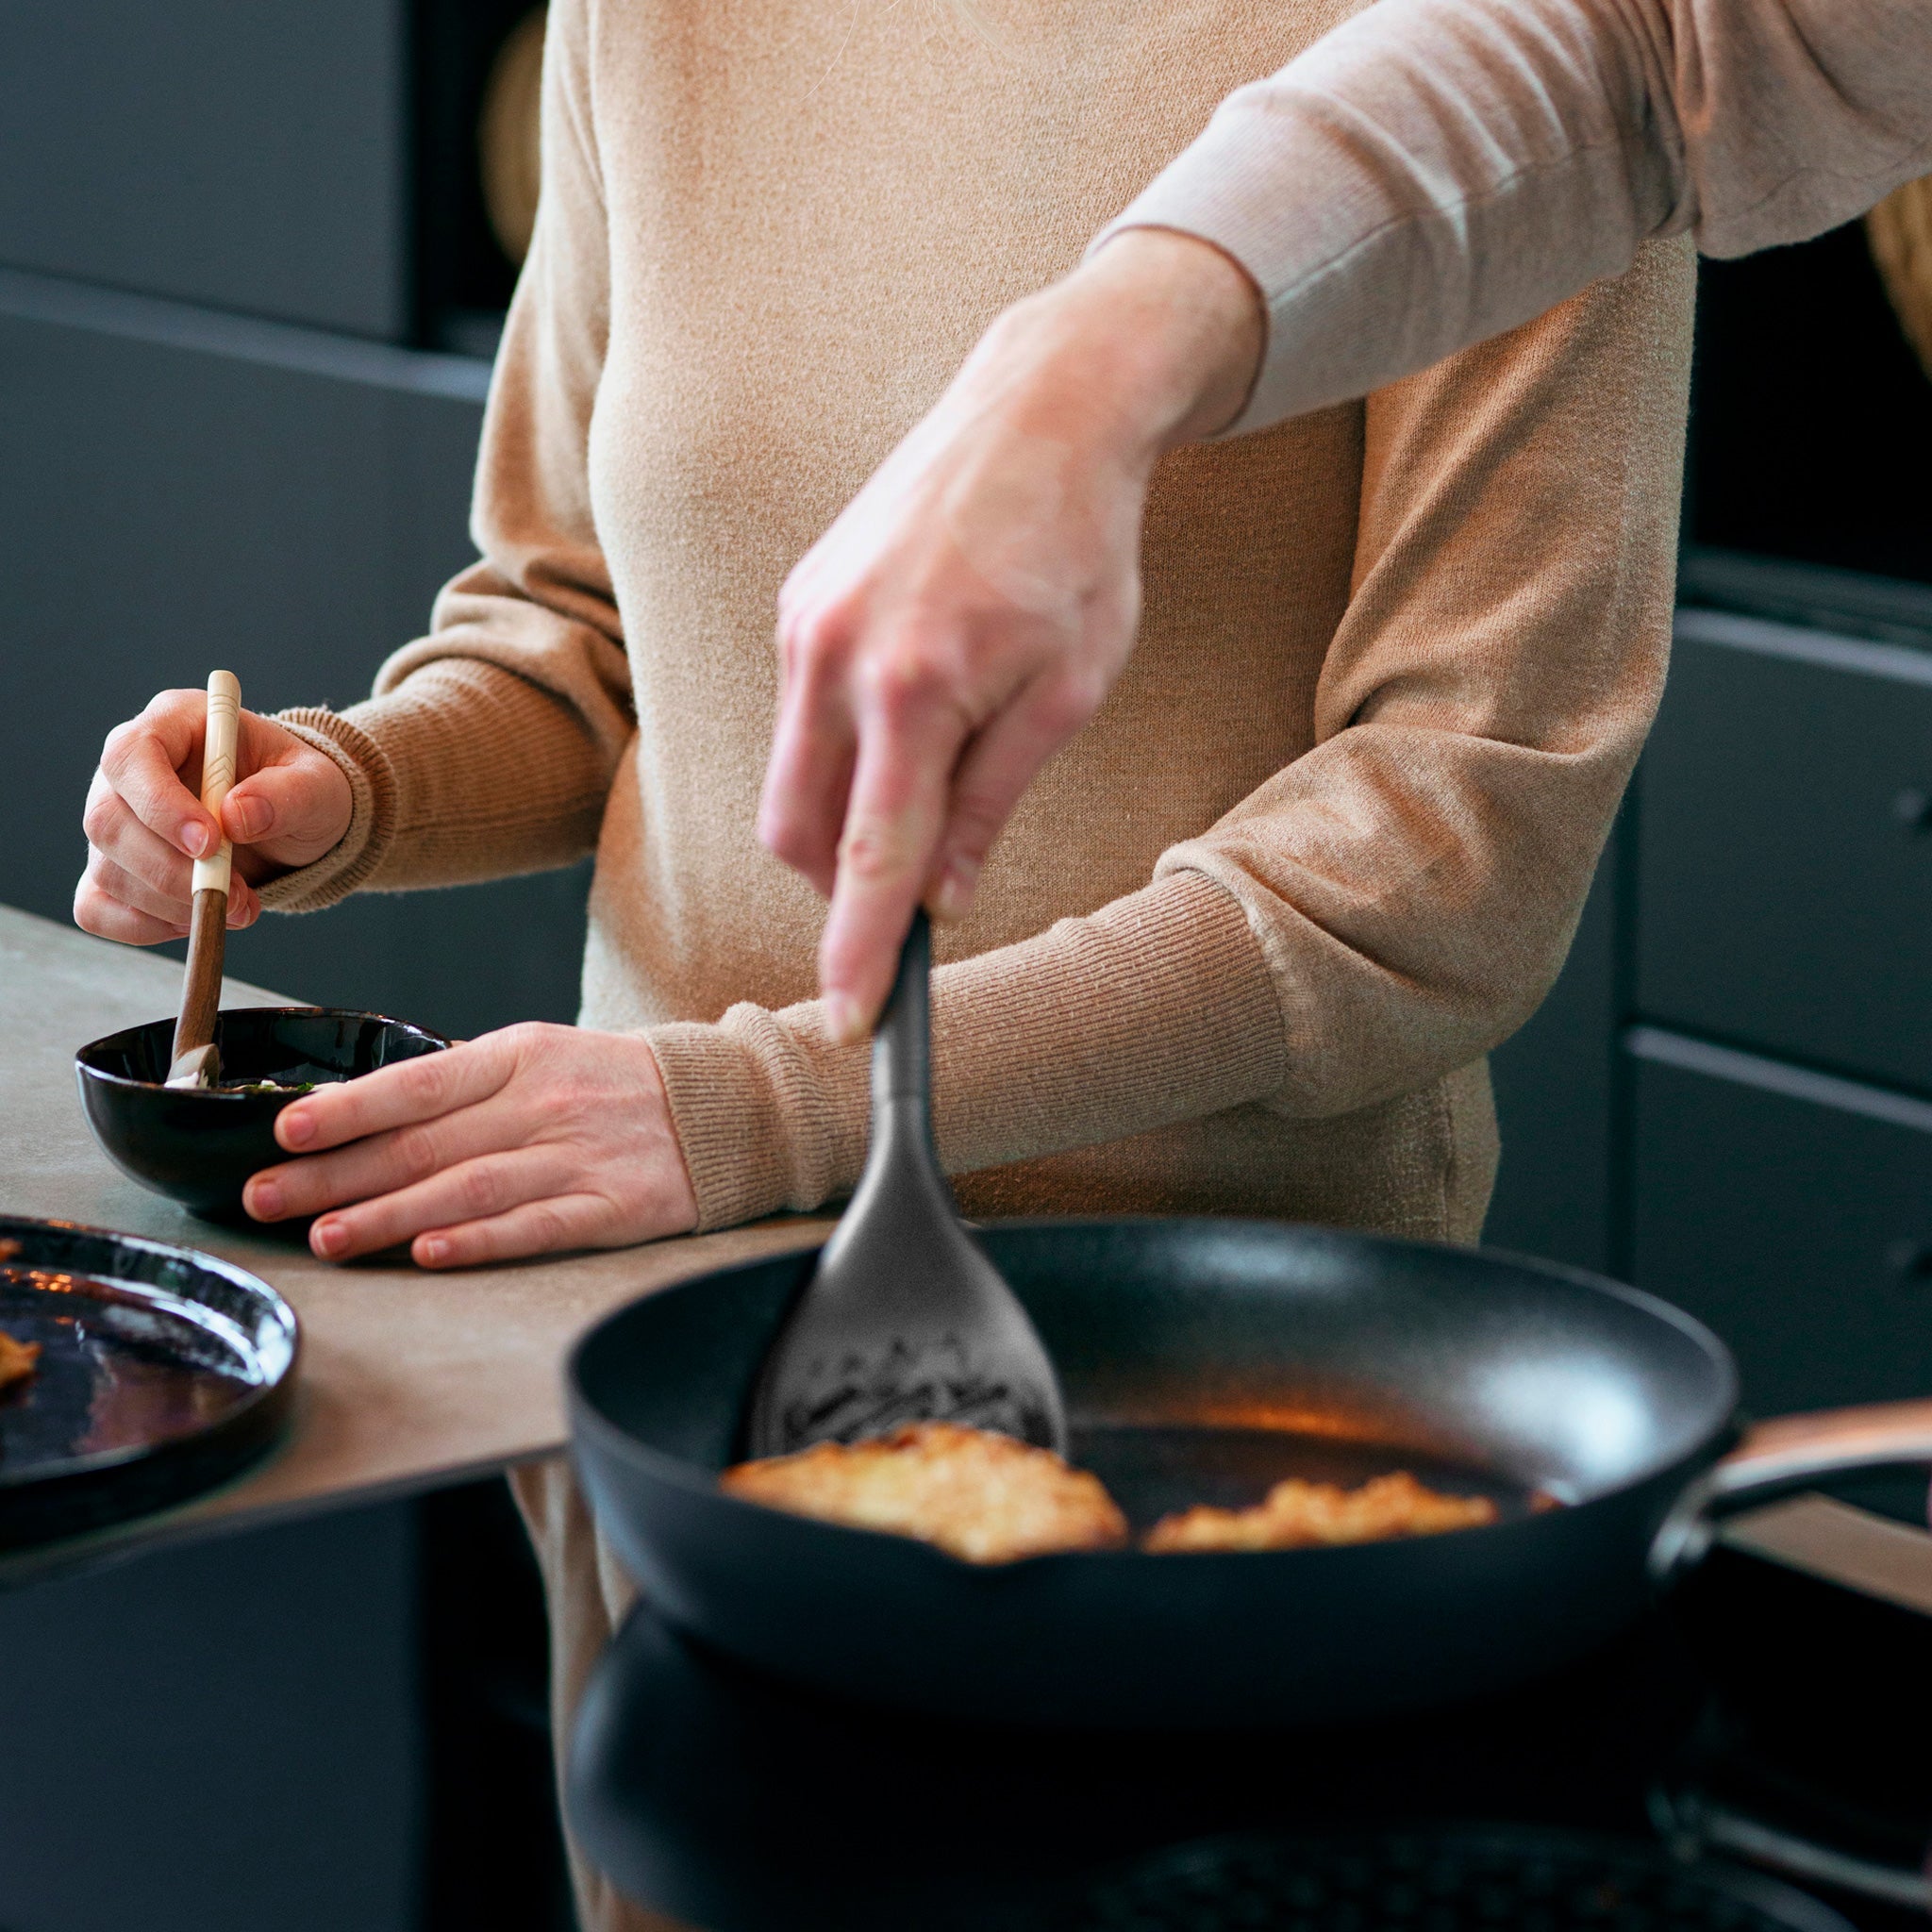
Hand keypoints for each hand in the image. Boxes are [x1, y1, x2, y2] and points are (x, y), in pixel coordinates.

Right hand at [76, 688, 352, 943]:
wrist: (296, 825)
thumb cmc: (301, 790)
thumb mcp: (317, 784)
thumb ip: (288, 793)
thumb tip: (237, 816)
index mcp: (173, 723)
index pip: (131, 756)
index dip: (161, 805)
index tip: (210, 844)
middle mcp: (129, 770)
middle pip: (108, 821)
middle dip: (171, 871)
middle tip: (235, 896)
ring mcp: (115, 820)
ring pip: (107, 870)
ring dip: (172, 904)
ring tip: (238, 906)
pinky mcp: (115, 868)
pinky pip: (98, 907)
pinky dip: (144, 926)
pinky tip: (194, 920)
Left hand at [242, 1023, 699, 1266]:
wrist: (730, 1104)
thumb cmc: (617, 1083)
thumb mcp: (542, 1057)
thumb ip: (464, 1086)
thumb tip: (360, 1114)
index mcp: (521, 1056)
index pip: (419, 1083)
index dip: (349, 1109)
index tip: (284, 1131)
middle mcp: (545, 1104)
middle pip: (425, 1144)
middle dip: (337, 1174)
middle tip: (266, 1199)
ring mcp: (580, 1156)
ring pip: (467, 1188)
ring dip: (390, 1216)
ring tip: (327, 1238)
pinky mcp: (615, 1206)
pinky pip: (538, 1226)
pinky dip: (481, 1240)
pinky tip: (430, 1252)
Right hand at [760, 227, 1263, 1039]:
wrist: (1036, 409)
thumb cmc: (1076, 547)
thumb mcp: (1069, 688)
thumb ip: (992, 798)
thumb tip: (942, 896)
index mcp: (915, 686)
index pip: (869, 857)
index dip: (856, 950)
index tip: (848, 1021)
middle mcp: (833, 656)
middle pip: (798, 835)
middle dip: (843, 885)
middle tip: (923, 878)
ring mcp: (802, 624)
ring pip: (787, 781)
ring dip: (841, 818)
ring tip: (934, 770)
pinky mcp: (796, 602)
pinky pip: (796, 717)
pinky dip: (840, 752)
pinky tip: (912, 707)